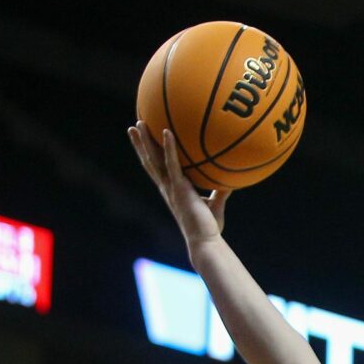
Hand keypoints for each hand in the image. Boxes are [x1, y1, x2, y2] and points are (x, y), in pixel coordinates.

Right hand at [128, 121, 230, 247]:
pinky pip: (173, 163)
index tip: (143, 142)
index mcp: (172, 190)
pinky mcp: (179, 188)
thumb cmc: (209, 227)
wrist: (204, 240)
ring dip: (146, 140)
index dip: (149, 155)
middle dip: (140, 144)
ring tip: (139, 122)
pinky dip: (169, 147)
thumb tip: (231, 180)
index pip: (157, 169)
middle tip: (133, 127)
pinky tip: (166, 131)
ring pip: (154, 159)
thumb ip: (220, 191)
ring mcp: (171, 187)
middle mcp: (167, 187)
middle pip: (149, 161)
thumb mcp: (215, 205)